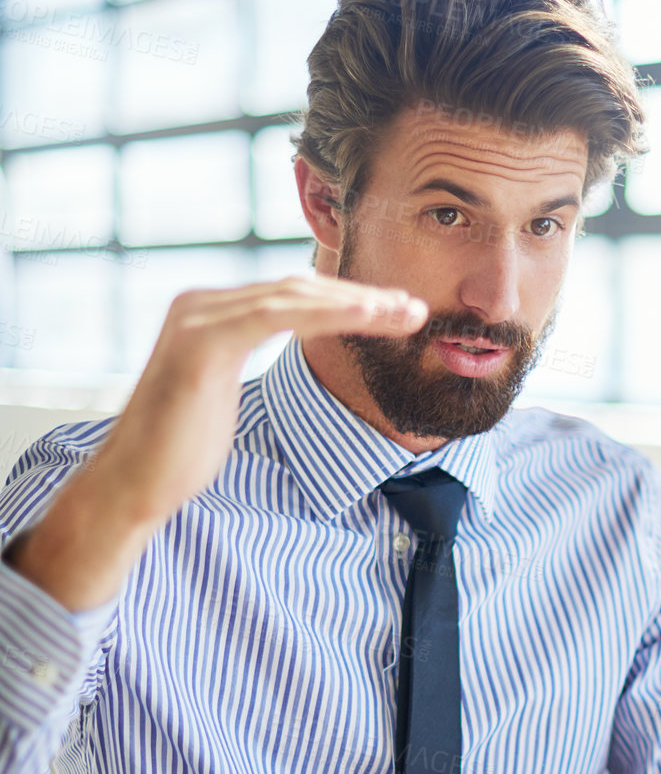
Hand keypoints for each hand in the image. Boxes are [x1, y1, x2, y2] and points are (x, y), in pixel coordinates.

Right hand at [9, 275, 427, 610]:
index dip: (347, 303)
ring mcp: (199, 317)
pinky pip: (279, 316)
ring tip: (406, 313)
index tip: (395, 314)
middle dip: (362, 298)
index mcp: (209, 314)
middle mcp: (201, 304)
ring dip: (358, 304)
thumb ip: (243, 358)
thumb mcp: (221, 394)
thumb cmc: (179, 452)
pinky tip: (369, 316)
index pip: (291, 298)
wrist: (134, 484)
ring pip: (296, 297)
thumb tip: (275, 356)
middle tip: (414, 308)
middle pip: (299, 290)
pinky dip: (330, 314)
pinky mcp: (203, 340)